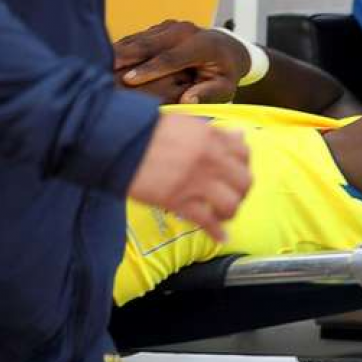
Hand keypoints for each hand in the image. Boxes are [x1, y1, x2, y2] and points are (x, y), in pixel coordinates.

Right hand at [114, 20, 250, 103]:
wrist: (227, 48)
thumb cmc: (225, 73)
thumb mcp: (224, 87)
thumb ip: (208, 93)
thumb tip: (187, 101)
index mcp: (201, 44)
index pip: (171, 58)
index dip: (149, 69)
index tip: (129, 81)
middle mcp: (184, 30)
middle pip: (149, 44)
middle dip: (125, 57)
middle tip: (102, 70)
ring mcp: (170, 26)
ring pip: (139, 39)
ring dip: (118, 52)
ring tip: (95, 64)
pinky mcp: (159, 28)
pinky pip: (137, 38)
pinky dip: (121, 48)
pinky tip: (103, 59)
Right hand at [128, 114, 251, 241]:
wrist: (117, 142)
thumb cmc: (146, 131)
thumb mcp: (184, 123)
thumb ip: (213, 132)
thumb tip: (238, 136)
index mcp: (211, 138)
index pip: (244, 154)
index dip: (243, 165)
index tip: (236, 172)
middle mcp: (211, 160)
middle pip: (243, 182)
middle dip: (240, 191)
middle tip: (231, 195)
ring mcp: (197, 182)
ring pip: (231, 204)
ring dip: (230, 211)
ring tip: (221, 214)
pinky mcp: (180, 202)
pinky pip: (207, 221)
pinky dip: (216, 232)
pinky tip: (220, 237)